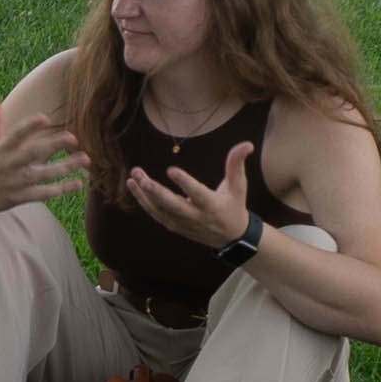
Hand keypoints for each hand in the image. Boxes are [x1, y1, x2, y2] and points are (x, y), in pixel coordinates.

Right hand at [0, 81, 88, 216]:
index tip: (44, 118)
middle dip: (54, 145)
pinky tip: (78, 183)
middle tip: (73, 138)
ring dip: (66, 167)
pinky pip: (44, 194)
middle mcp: (9, 164)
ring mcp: (15, 182)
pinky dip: (61, 190)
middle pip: (34, 153)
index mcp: (1, 149)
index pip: (16, 134)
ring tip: (85, 159)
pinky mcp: (19, 198)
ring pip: (44, 174)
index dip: (29, 126)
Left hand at [115, 137, 257, 255]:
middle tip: (141, 176)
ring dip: (144, 194)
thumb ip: (237, 164)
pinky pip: (156, 214)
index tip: (171, 170)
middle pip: (172, 205)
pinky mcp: (174, 226)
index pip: (197, 194)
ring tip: (133, 177)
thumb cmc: (234, 205)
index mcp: (212, 205)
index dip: (184, 183)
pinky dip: (144, 202)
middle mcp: (195, 216)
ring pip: (160, 210)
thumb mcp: (238, 185)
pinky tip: (134, 186)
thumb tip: (247, 144)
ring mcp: (183, 224)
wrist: (230, 237)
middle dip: (155, 191)